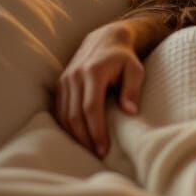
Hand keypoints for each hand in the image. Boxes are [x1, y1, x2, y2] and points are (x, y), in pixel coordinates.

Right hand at [55, 22, 144, 157]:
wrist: (105, 40)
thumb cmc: (124, 58)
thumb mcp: (135, 69)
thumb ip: (133, 89)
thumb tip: (130, 111)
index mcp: (93, 73)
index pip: (91, 108)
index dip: (96, 131)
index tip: (104, 149)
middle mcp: (75, 77)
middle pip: (74, 115)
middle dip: (85, 138)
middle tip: (97, 155)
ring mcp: (65, 80)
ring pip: (64, 114)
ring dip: (75, 135)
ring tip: (89, 149)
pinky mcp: (60, 84)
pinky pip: (59, 110)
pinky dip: (66, 126)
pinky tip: (78, 137)